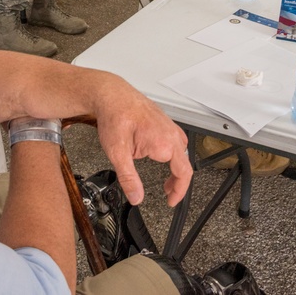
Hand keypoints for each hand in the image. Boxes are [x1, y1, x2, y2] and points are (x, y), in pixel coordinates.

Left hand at [93, 82, 191, 206]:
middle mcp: (171, 133)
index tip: (172, 201)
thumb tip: (136, 197)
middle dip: (177, 182)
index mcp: (164, 142)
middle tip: (167, 193)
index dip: (179, 191)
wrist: (110, 93)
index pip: (183, 173)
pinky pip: (176, 141)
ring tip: (166, 180)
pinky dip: (173, 155)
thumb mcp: (117, 152)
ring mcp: (169, 125)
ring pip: (181, 152)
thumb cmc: (114, 115)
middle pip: (184, 164)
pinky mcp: (164, 121)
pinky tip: (161, 156)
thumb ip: (128, 178)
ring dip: (176, 168)